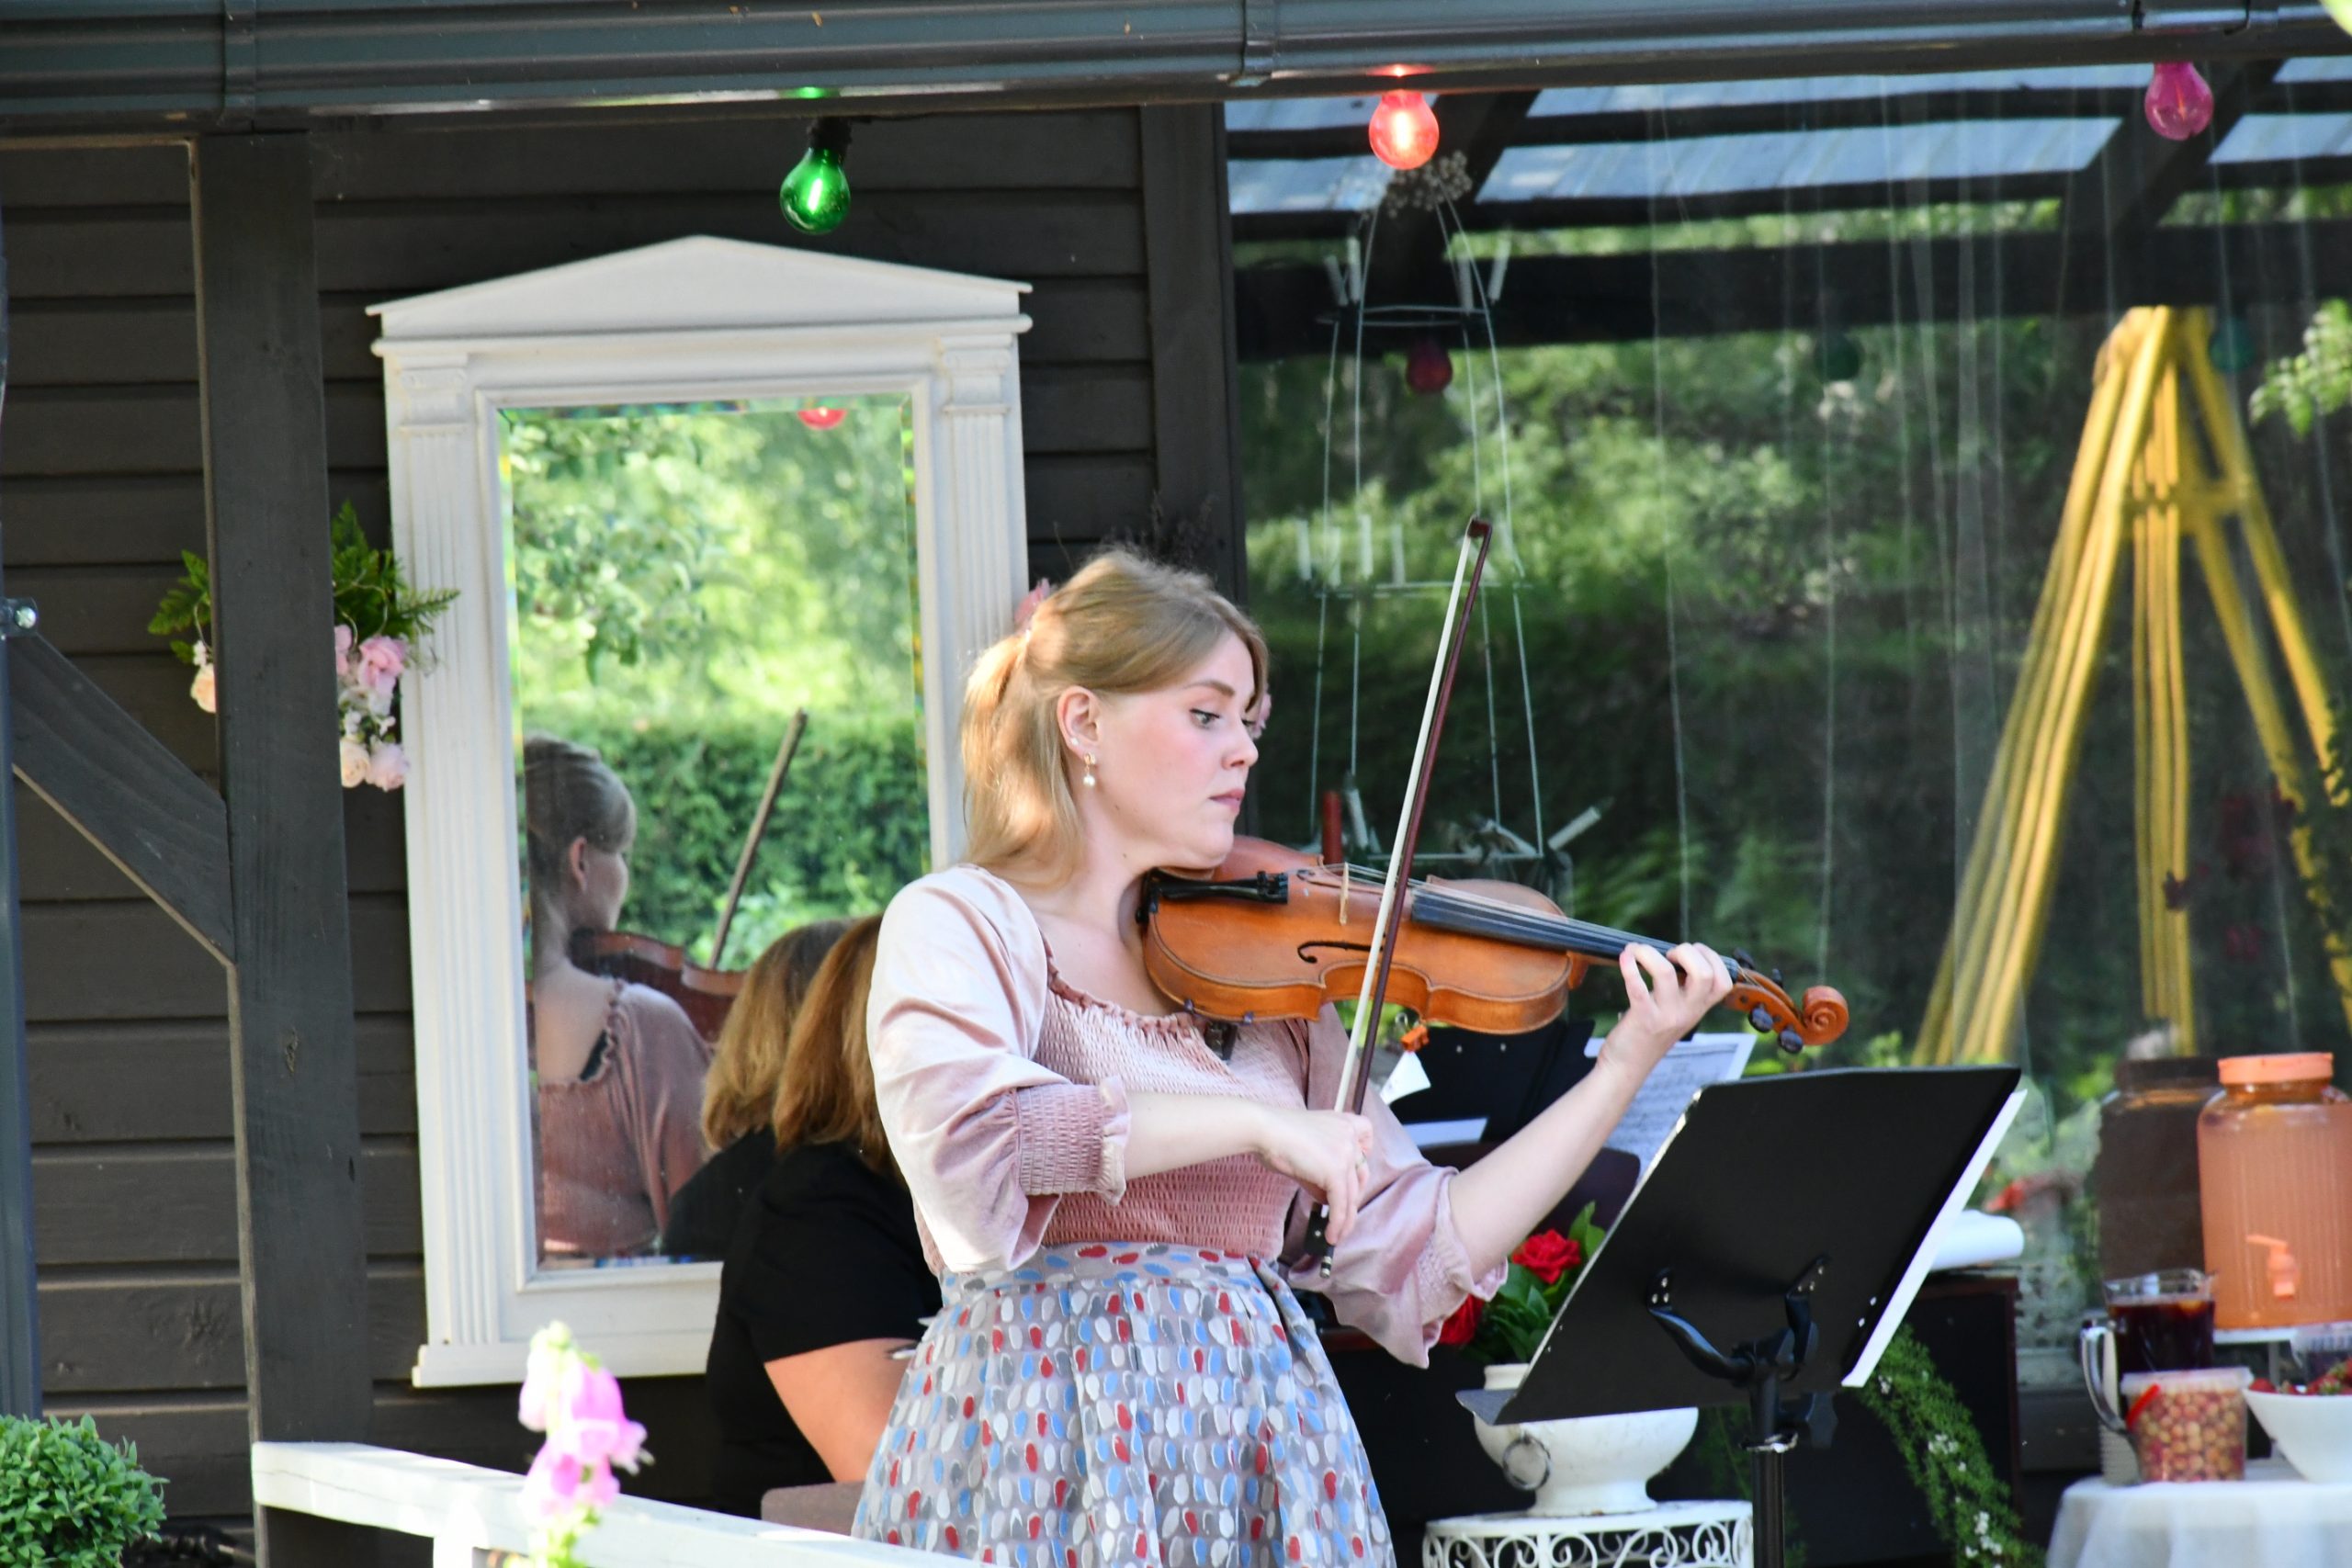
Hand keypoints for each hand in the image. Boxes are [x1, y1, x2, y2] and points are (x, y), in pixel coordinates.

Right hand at [1250, 1104, 1376, 1244]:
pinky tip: (1331, 1234)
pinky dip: (1337, 1223)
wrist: (1266, 1130)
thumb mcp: (1307, 1151)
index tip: (1354, 1174)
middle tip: (1342, 1215)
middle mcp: (1349, 1136)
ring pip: (1352, 1195)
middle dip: (1352, 1198)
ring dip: (1346, 1219)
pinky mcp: (1336, 1172)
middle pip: (1361, 1175)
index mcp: (1343, 1123)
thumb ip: (1321, 1172)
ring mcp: (1345, 1154)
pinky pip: (1341, 1204)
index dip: (1363, 1158)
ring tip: (1337, 1234)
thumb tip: (1327, 1200)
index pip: (1366, 1140)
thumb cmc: (1276, 1136)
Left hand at [1596, 942, 1733, 1083]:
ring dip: (1650, 953)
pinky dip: (1629, 966)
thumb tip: (1673, 955)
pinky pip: (1637, 987)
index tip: (1692, 952)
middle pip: (1704, 974)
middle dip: (1688, 952)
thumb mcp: (1677, 1013)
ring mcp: (1665, 1016)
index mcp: (1698, 1009)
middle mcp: (1687, 1012)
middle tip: (1669, 955)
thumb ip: (1682, 990)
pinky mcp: (1642, 1018)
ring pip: (1666, 973)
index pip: (1724, 982)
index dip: (1712, 958)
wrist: (1627, 1067)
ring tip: (1639, 952)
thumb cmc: (1649, 1033)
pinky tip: (1625, 957)